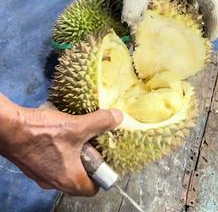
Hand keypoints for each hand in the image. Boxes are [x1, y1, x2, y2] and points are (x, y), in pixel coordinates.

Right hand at [0, 95, 122, 195]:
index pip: (93, 188)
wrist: (10, 129)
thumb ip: (100, 122)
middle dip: (88, 158)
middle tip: (92, 141)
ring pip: (65, 166)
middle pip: (80, 176)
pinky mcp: (33, 163)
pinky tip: (59, 130)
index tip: (105, 156)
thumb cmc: (43, 133)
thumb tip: (118, 117)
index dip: (102, 173)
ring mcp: (42, 174)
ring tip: (77, 132)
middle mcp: (55, 182)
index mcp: (70, 180)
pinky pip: (52, 159)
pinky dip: (59, 147)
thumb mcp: (78, 126)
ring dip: (73, 150)